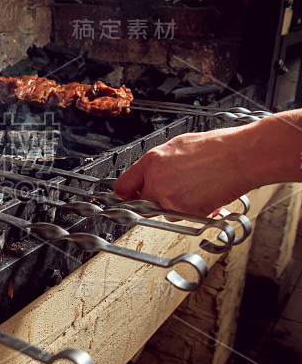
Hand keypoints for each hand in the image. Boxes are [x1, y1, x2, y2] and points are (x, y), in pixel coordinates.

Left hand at [113, 128, 253, 216]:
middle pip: (140, 205)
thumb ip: (157, 164)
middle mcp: (156, 181)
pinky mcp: (187, 211)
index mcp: (151, 162)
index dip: (126, 194)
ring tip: (194, 188)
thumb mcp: (176, 146)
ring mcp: (171, 198)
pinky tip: (203, 195)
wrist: (241, 156)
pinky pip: (182, 217)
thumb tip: (147, 174)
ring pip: (163, 212)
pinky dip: (190, 211)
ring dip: (173, 207)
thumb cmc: (215, 147)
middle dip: (151, 202)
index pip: (122, 187)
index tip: (129, 197)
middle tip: (167, 195)